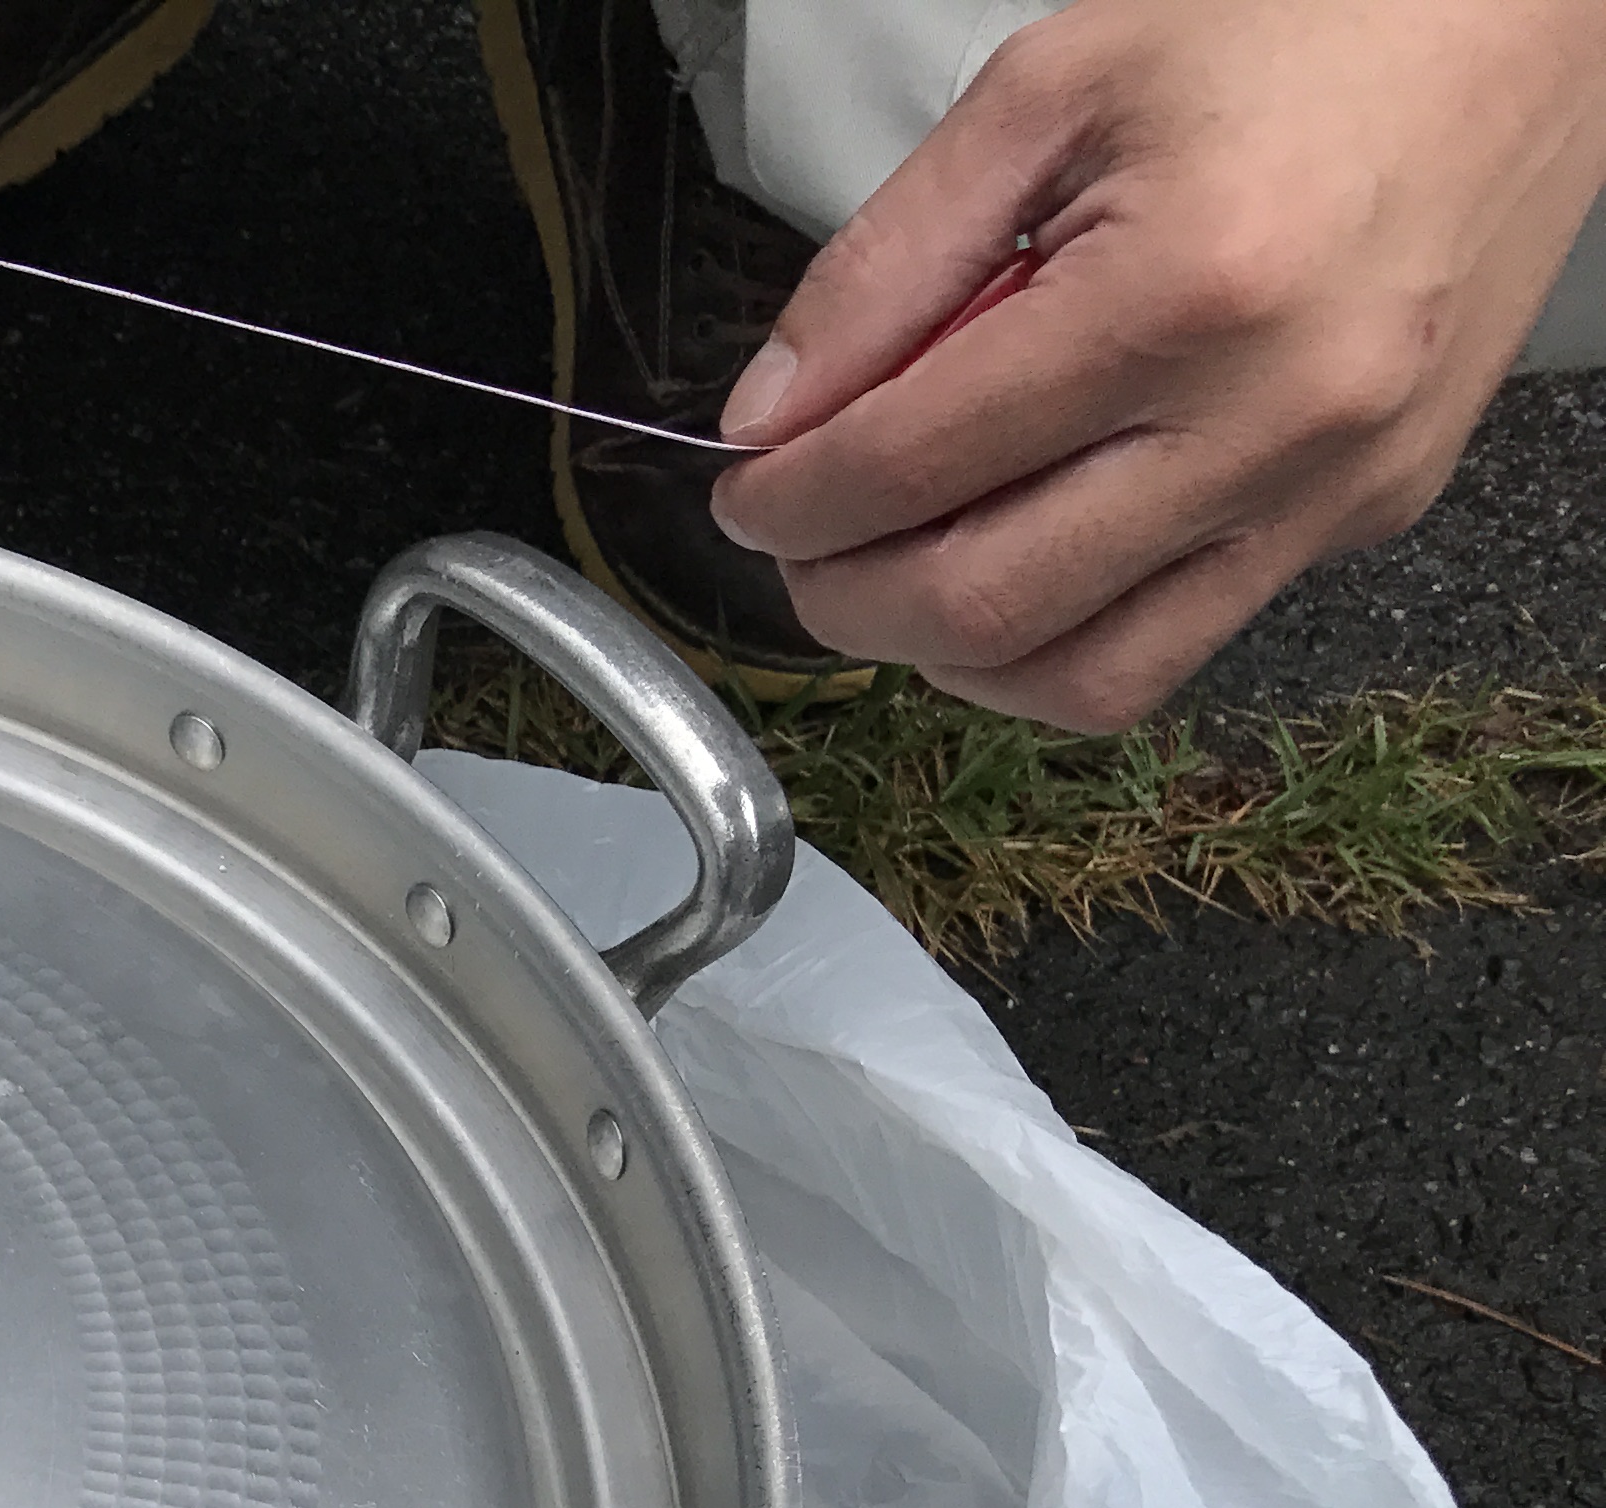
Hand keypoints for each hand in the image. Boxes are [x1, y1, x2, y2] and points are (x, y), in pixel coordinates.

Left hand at [707, 0, 1605, 730]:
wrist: (1525, 11)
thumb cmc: (1306, 17)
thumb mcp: (1052, 89)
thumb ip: (886, 264)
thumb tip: (769, 411)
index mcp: (1184, 297)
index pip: (912, 470)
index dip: (790, 503)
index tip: (746, 489)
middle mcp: (1274, 420)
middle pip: (985, 609)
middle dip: (846, 600)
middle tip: (802, 547)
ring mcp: (1338, 486)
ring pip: (1088, 677)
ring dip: (952, 652)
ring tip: (900, 568)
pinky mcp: (1375, 513)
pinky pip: (1183, 638)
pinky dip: (1067, 632)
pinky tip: (1025, 548)